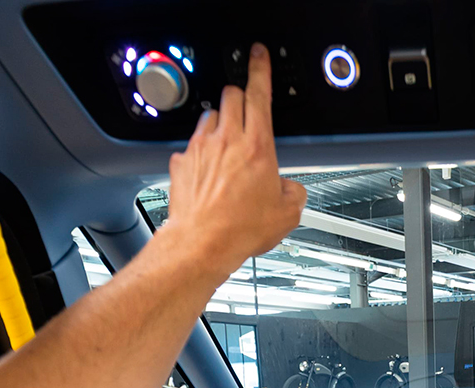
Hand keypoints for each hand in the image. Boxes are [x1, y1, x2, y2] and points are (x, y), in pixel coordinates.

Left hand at [159, 42, 306, 288]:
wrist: (202, 244)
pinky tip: (207, 170)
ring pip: (209, 115)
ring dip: (220, 122)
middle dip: (239, 95)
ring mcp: (200, 148)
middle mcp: (226, 140)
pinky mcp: (181, 161)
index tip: (259, 55)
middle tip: (246, 110)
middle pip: (231, 95)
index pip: (259, 94)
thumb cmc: (239, 229)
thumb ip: (293, 191)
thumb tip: (289, 189)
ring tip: (227, 145)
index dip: (260, 69)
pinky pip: (191, 145)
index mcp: (257, 147)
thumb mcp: (287, 213)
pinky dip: (200, 151)